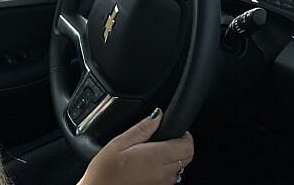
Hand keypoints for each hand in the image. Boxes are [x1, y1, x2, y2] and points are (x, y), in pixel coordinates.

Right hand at [78, 108, 193, 184]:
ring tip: (155, 150)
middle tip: (166, 137)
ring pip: (180, 168)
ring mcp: (161, 184)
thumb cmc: (105, 171)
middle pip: (188, 157)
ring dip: (174, 157)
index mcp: (155, 157)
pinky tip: (149, 164)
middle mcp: (163, 173)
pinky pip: (170, 178)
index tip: (175, 128)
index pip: (187, 145)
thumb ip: (142, 128)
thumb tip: (157, 115)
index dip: (185, 134)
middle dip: (182, 144)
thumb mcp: (119, 142)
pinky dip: (166, 169)